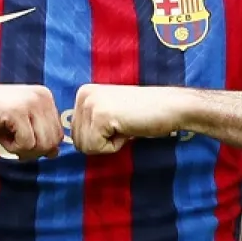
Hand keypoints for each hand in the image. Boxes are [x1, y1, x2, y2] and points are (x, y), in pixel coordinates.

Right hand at [0, 82, 63, 159]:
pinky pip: (27, 144)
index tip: (18, 138)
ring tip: (6, 136)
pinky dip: (12, 148)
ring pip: (43, 145)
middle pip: (53, 142)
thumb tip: (56, 153)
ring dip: (22, 150)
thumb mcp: (19, 125)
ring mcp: (31, 102)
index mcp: (45, 96)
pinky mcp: (17, 111)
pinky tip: (0, 135)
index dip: (39, 146)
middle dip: (32, 151)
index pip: (58, 135)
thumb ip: (38, 135)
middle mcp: (42, 96)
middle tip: (11, 141)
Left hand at [71, 84, 191, 154]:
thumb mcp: (109, 113)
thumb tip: (71, 144)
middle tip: (122, 126)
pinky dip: (114, 146)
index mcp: (83, 93)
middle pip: (77, 141)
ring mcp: (91, 104)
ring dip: (108, 144)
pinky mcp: (100, 116)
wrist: (170, 107)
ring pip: (85, 146)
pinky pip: (96, 148)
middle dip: (101, 142)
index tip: (117, 123)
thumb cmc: (144, 114)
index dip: (99, 137)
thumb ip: (90, 122)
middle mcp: (82, 95)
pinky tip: (127, 128)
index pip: (74, 134)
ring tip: (125, 126)